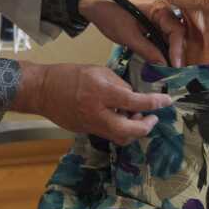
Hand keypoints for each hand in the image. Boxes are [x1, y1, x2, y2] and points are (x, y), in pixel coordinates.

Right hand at [13, 62, 170, 144]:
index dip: (154, 103)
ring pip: (120, 137)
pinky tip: (120, 117)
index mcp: (101, 92)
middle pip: (130, 130)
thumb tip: (133, 96)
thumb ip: (118, 84)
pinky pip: (108, 134)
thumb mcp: (97, 70)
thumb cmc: (68, 75)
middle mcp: (97, 112)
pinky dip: (119, 128)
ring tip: (137, 116)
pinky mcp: (86, 131)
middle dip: (146, 126)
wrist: (41, 90)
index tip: (167, 101)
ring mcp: (91, 125)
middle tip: (153, 117)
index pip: (135, 101)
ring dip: (134, 130)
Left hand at [79, 0, 185, 66]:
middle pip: (177, 34)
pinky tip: (160, 58)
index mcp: (159, 8)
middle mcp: (162, 9)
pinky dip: (162, 46)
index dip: (178, 51)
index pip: (177, 31)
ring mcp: (158, 14)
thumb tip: (163, 65)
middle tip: (176, 71)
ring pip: (170, 35)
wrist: (94, 3)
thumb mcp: (128, 36)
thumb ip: (148, 51)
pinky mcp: (152, 20)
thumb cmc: (109, 13)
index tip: (176, 66)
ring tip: (170, 68)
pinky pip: (162, 34)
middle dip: (177, 53)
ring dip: (170, 51)